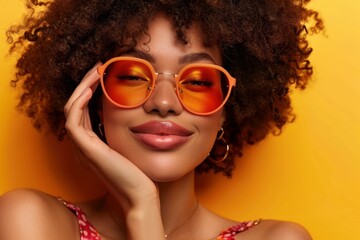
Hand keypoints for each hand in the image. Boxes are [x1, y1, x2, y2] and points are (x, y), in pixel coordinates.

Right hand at [63, 63, 157, 207]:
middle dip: (85, 84)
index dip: (89, 90)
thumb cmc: (137, 172)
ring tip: (96, 71)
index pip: (83, 110)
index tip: (103, 74)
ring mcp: (82, 147)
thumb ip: (122, 130)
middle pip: (75, 106)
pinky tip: (91, 90)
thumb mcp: (127, 144)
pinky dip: (78, 103)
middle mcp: (83, 143)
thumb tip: (130, 110)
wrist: (138, 194)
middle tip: (98, 66)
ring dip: (81, 88)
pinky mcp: (86, 149)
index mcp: (91, 142)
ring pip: (71, 109)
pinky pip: (73, 120)